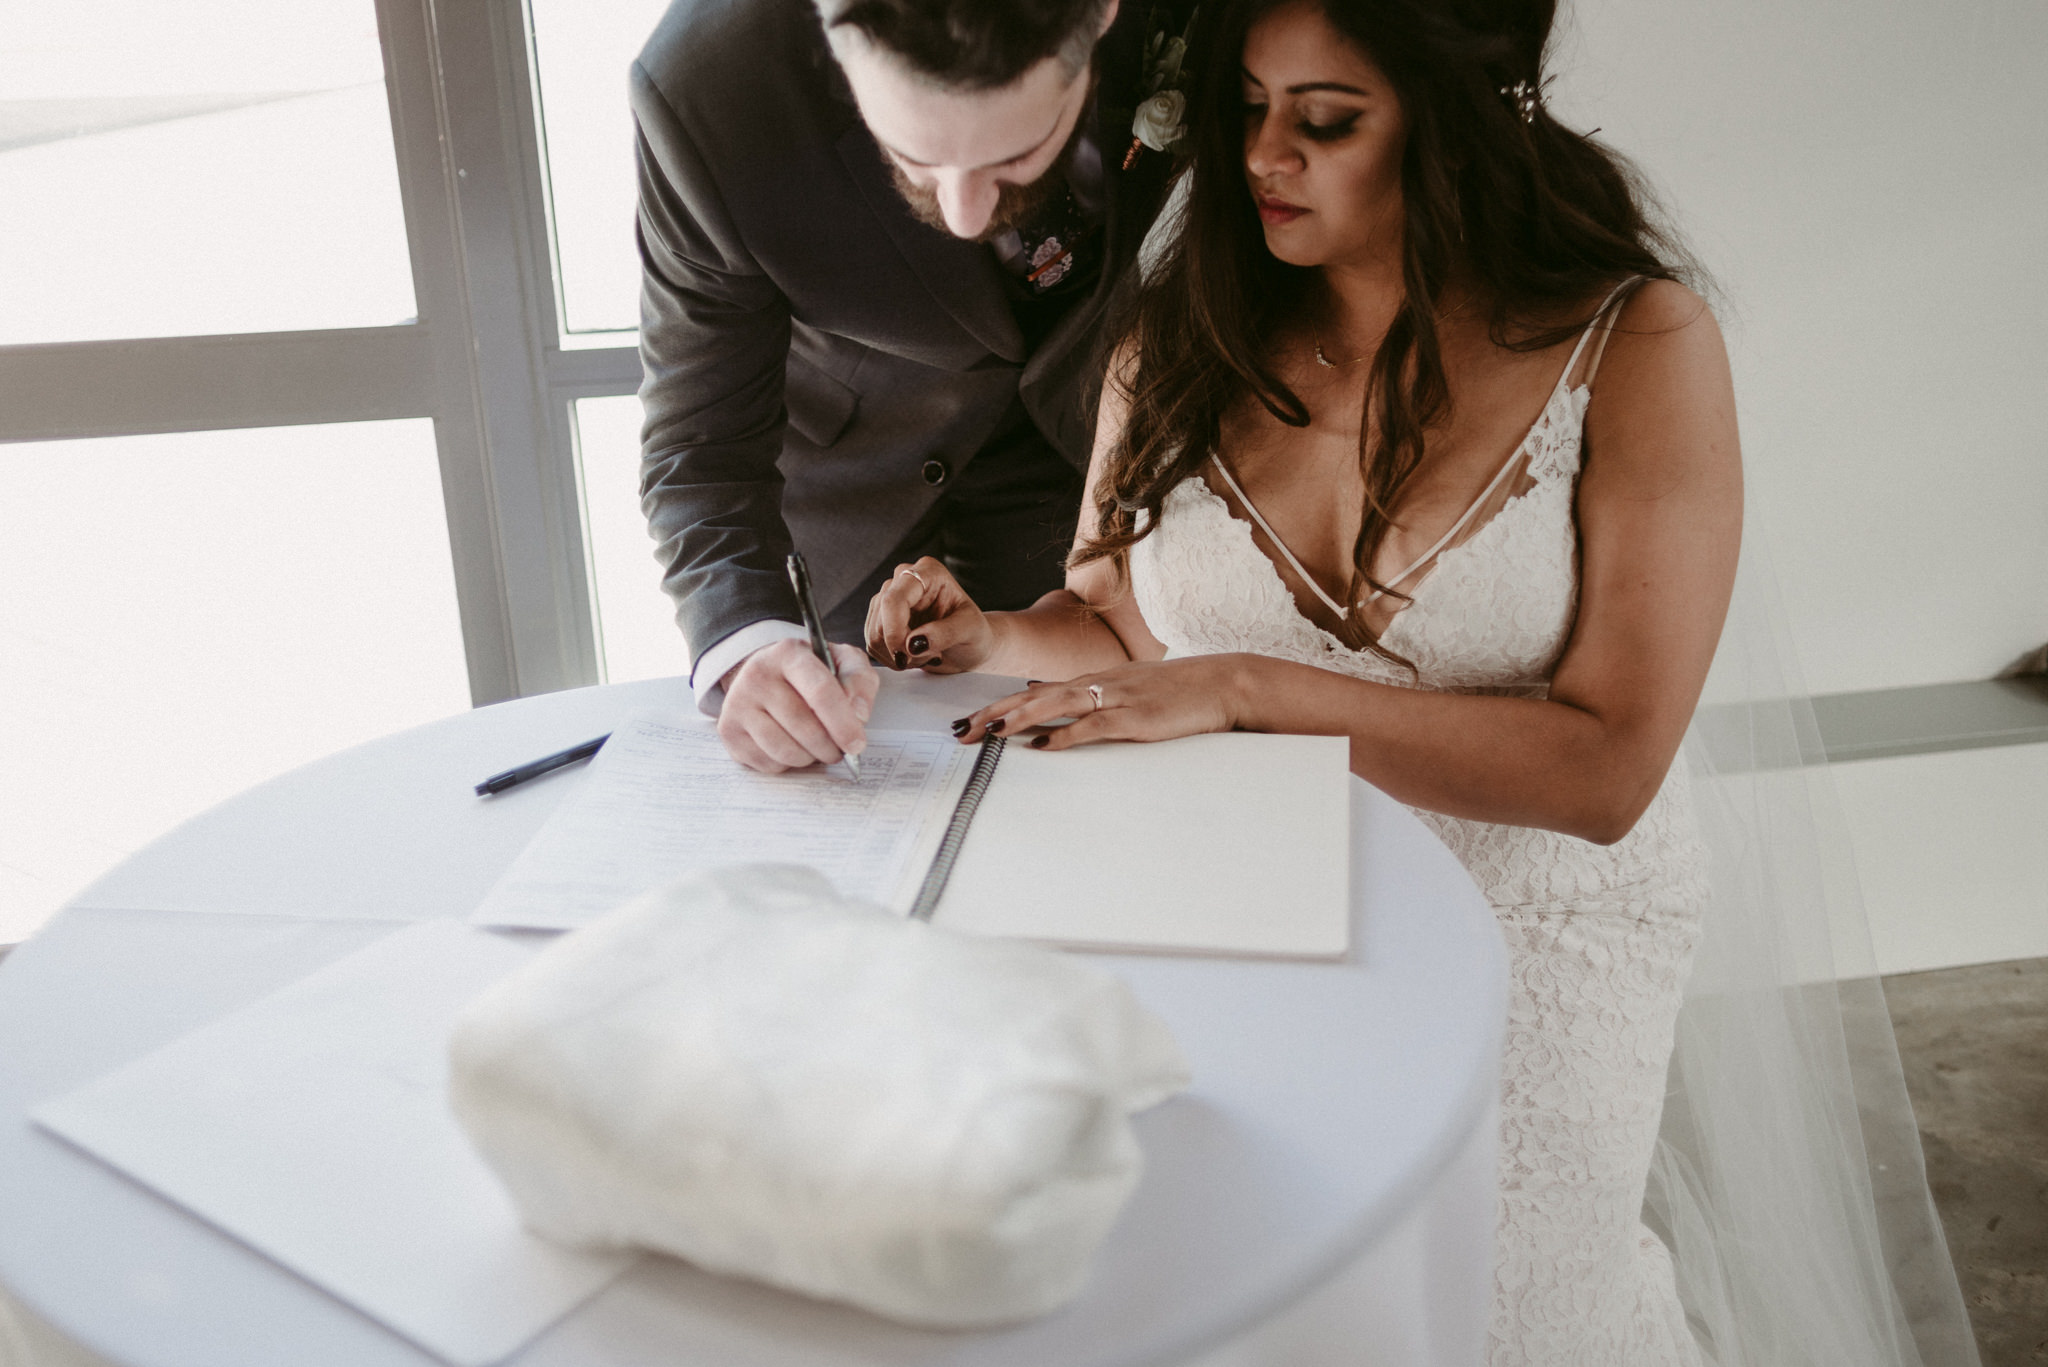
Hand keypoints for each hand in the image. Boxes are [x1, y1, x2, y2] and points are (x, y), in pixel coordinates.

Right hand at [717, 637, 878, 772]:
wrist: (767, 675)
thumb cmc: (811, 673)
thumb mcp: (842, 662)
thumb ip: (859, 681)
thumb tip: (858, 714)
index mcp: (788, 653)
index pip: (819, 691)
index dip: (843, 723)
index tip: (857, 744)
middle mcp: (757, 675)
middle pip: (803, 726)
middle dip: (830, 747)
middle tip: (840, 750)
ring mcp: (738, 704)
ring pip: (785, 750)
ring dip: (810, 758)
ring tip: (818, 748)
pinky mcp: (729, 731)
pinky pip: (768, 763)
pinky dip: (788, 764)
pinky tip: (792, 747)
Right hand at [864, 557, 993, 674]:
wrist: (969, 646)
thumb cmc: (974, 633)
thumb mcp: (970, 630)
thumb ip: (945, 633)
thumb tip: (913, 643)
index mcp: (928, 572)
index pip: (894, 598)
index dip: (894, 630)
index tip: (906, 654)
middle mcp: (905, 579)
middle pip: (880, 618)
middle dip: (901, 647)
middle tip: (930, 655)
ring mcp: (889, 597)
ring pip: (874, 633)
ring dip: (898, 655)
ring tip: (926, 654)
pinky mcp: (880, 618)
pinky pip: (873, 644)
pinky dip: (892, 657)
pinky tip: (914, 655)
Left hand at [954, 656, 1248, 749]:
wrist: (1218, 683)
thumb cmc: (1174, 692)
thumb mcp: (1125, 691)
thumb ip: (1089, 700)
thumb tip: (1051, 710)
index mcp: (1091, 681)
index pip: (1032, 692)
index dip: (997, 707)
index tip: (967, 722)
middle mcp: (1095, 684)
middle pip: (1032, 697)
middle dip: (993, 715)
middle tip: (959, 731)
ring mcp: (1114, 698)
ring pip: (1055, 704)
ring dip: (1019, 718)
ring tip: (988, 733)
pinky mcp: (1134, 717)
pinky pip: (1092, 726)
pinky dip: (1065, 735)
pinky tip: (1043, 746)